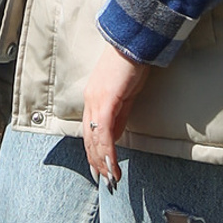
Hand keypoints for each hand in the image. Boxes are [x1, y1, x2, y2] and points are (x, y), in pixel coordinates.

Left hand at [82, 41, 150, 186]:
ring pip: (94, 137)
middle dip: (96, 161)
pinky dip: (107, 149)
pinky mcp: (107, 100)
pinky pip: (104, 131)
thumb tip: (114, 136)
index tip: (99, 169)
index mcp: (93, 98)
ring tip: (110, 177)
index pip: (89, 131)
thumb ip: (118, 116)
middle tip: (105, 180)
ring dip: (102, 160)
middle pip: (89, 137)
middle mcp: (90, 100)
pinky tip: (111, 162)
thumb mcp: (125, 95)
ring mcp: (97, 100)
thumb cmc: (131, 64)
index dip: (93, 151)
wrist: (134, 42)